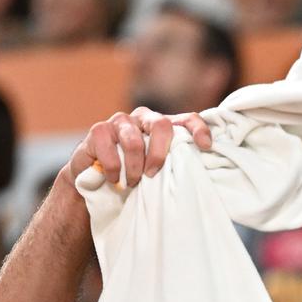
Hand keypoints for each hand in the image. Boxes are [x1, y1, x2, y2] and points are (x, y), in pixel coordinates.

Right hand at [63, 107, 212, 189]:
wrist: (96, 179)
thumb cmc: (134, 175)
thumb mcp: (158, 170)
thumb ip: (174, 163)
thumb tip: (199, 174)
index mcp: (163, 126)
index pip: (187, 119)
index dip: (198, 129)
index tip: (205, 146)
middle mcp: (144, 117)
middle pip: (161, 126)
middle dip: (159, 155)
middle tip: (152, 175)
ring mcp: (120, 121)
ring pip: (134, 141)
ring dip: (134, 168)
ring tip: (133, 184)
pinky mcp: (99, 129)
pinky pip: (109, 148)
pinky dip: (114, 170)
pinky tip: (114, 180)